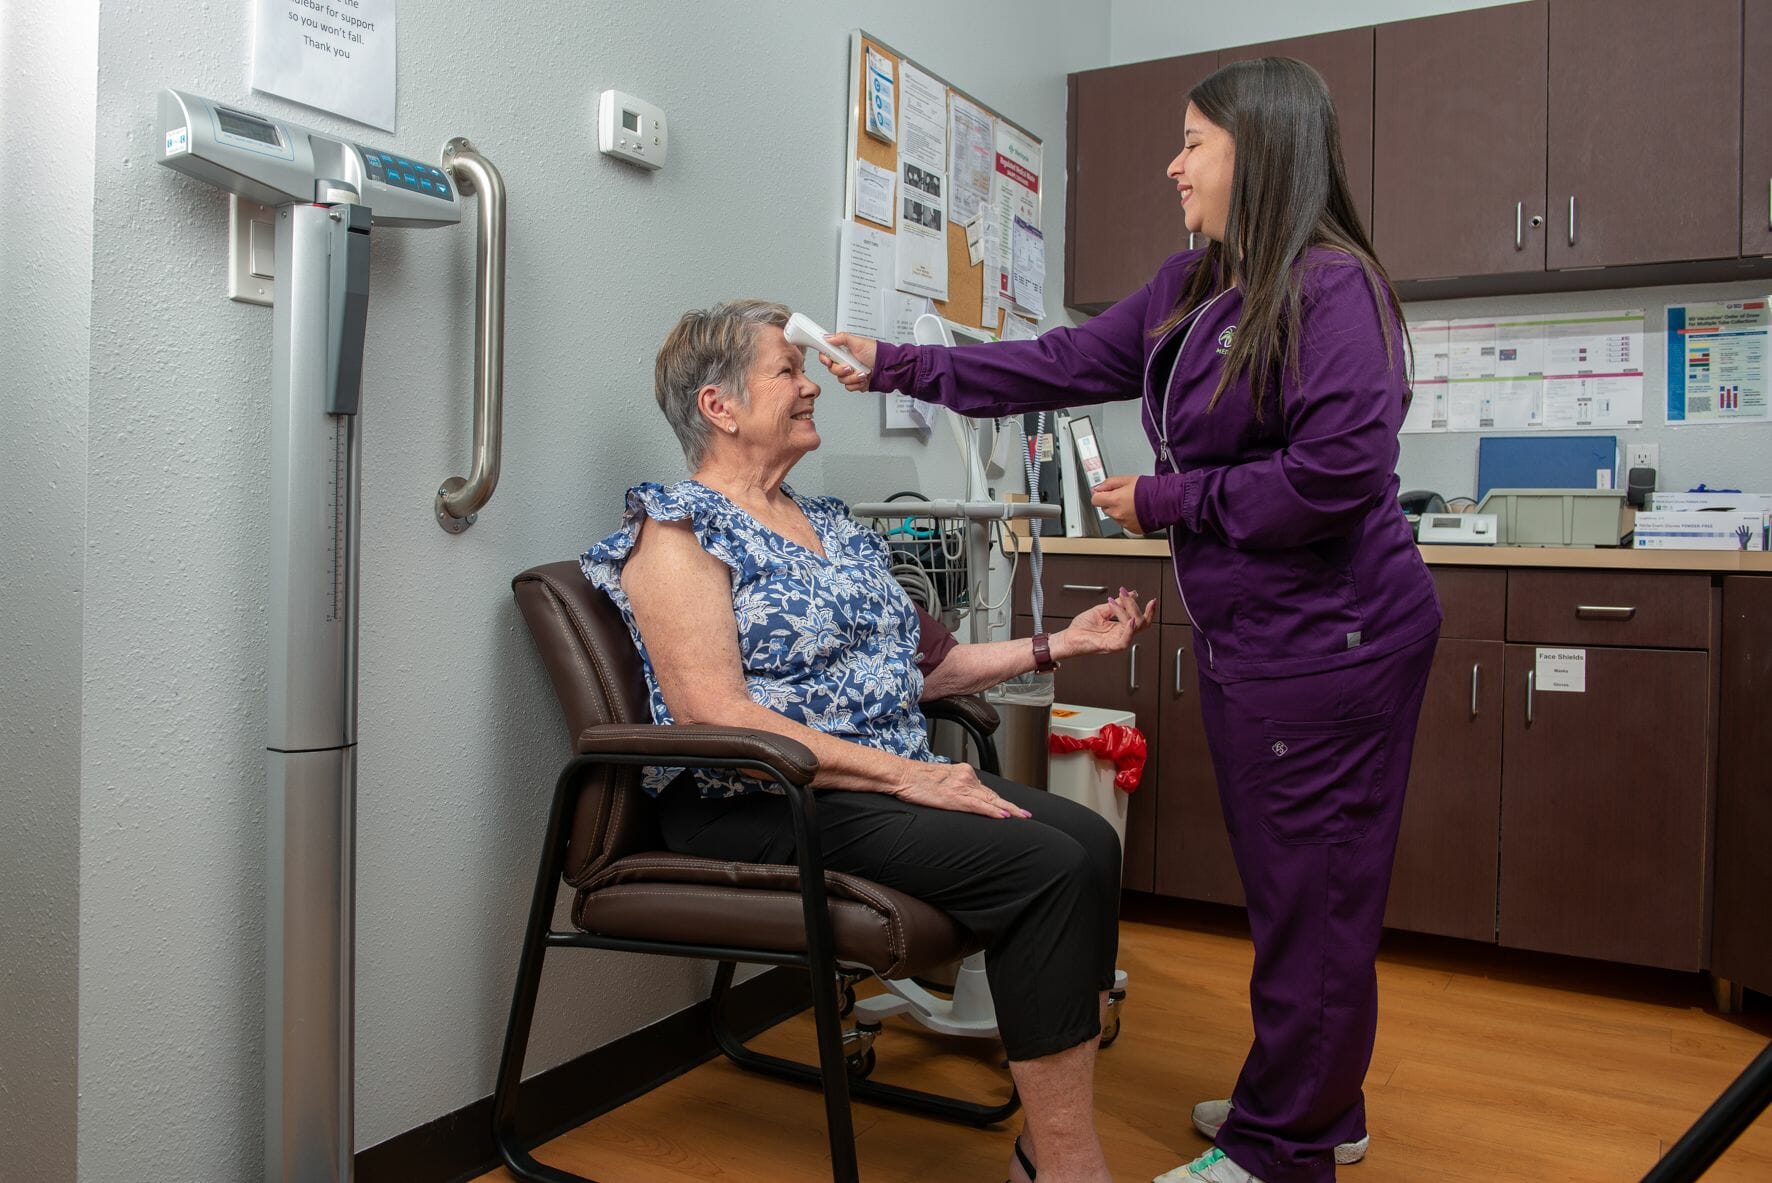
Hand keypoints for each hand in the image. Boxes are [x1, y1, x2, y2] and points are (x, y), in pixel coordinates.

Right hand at [818, 332, 877, 391]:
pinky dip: (856, 384)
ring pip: (841, 379)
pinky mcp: (855, 383)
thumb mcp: (859, 342)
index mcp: (843, 352)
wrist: (887, 367)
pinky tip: (863, 378)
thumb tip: (828, 337)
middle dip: (841, 369)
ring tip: (861, 372)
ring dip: (852, 377)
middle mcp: (845, 362)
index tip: (829, 360)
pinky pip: (849, 387)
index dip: (825, 359)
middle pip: (832, 369)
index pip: (827, 355)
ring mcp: (850, 374)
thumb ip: (842, 338)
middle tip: (849, 367)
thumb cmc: (877, 353)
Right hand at [892, 760, 1030, 818]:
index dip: (1002, 801)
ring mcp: (961, 787)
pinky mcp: (954, 797)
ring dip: (1009, 810)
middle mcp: (966, 778)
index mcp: (963, 773)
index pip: (987, 790)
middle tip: (1026, 815)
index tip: (1013, 808)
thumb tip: (962, 797)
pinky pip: (979, 806)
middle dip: (1011, 807)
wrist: (900, 775)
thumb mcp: (940, 780)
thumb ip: (954, 786)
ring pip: (991, 800)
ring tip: (1022, 817)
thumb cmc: (914, 780)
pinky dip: (993, 812)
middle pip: (994, 795)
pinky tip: (1003, 816)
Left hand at [1053, 588, 1156, 659]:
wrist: (1067, 637)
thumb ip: (1116, 604)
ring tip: (1118, 600)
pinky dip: (1129, 630)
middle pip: (1140, 622)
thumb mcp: (1100, 610)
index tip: (1152, 600)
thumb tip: (1131, 594)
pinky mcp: (1110, 646)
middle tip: (1125, 593)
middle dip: (1134, 605)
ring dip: (1128, 611)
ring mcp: (1116, 641)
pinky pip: (1125, 640)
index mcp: (1120, 628)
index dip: (1149, 611)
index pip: (1141, 620)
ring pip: (1133, 627)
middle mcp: (1121, 634)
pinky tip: (1129, 620)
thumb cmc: (1081, 628)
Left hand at [1091, 474, 1145, 534]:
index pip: (1095, 500)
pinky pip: (1124, 523)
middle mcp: (1117, 514)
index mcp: (1115, 500)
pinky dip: (1128, 518)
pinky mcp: (1133, 529)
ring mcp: (1125, 523)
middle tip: (1124, 495)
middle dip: (1111, 502)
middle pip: (1105, 508)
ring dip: (1119, 510)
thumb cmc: (1151, 490)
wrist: (1167, 502)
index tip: (1104, 492)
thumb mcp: (1128, 479)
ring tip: (1133, 503)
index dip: (1100, 495)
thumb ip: (1109, 483)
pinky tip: (1137, 511)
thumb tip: (1098, 488)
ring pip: (1114, 516)